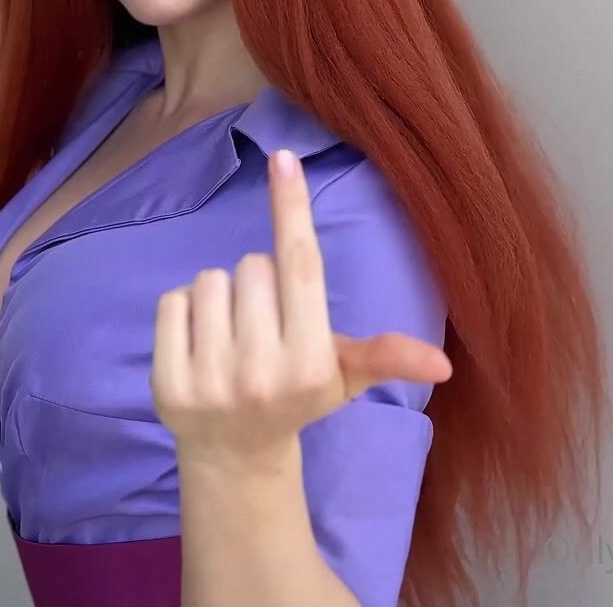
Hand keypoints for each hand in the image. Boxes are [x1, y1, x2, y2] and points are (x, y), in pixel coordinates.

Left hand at [150, 149, 451, 462]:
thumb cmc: (295, 397)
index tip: (283, 157)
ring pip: (211, 278)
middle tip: (264, 325)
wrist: (235, 455)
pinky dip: (183, 312)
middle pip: (254, 265)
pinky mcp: (168, 383)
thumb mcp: (343, 376)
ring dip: (221, 295)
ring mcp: (211, 378)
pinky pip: (173, 301)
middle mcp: (262, 370)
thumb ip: (384, 356)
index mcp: (311, 361)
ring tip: (232, 333)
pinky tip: (199, 344)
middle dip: (260, 283)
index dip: (292, 207)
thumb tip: (444, 363)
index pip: (301, 265)